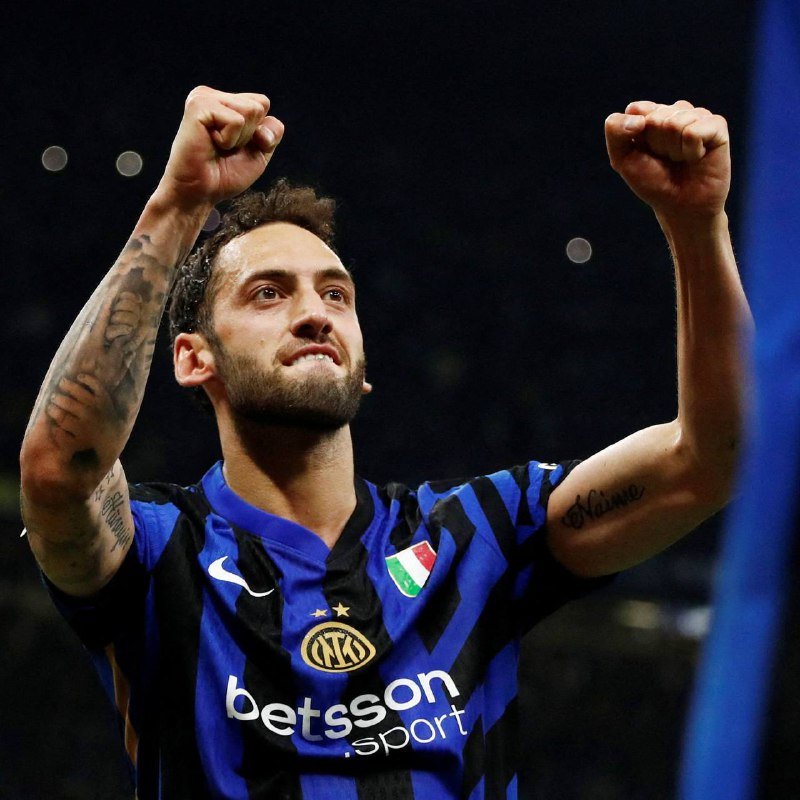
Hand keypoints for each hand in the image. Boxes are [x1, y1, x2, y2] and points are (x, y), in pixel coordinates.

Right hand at [158, 86, 284, 208]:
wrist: (200, 192)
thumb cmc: (225, 174)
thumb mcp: (259, 153)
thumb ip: (272, 132)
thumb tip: (261, 119)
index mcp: (225, 101)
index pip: (263, 103)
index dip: (260, 132)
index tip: (237, 147)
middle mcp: (213, 95)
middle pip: (260, 105)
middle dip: (250, 135)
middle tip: (225, 148)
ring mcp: (204, 97)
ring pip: (251, 110)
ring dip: (239, 138)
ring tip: (217, 146)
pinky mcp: (198, 105)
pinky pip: (236, 120)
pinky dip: (229, 140)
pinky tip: (210, 144)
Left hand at [605, 101, 729, 221]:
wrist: (681, 206)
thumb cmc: (653, 182)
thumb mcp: (622, 158)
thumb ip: (615, 130)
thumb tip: (638, 115)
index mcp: (651, 114)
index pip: (636, 110)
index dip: (636, 136)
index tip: (644, 152)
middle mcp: (675, 111)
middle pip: (654, 118)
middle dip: (656, 145)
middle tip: (666, 160)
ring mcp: (698, 115)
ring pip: (674, 124)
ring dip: (674, 150)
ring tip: (682, 160)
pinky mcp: (717, 125)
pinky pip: (693, 131)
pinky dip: (690, 151)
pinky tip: (697, 158)